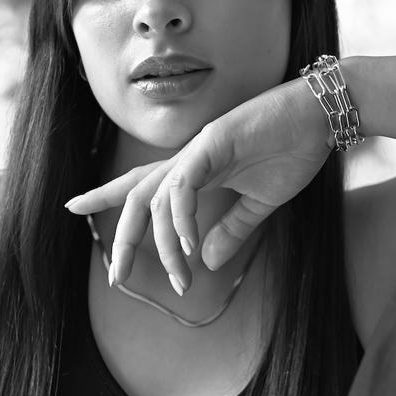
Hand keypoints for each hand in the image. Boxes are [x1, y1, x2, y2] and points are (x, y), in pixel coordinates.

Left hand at [66, 76, 331, 290]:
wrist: (322, 116)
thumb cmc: (294, 149)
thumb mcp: (261, 201)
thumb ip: (232, 228)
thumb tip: (206, 261)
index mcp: (198, 169)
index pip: (144, 184)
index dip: (107, 194)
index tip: (74, 207)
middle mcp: (190, 158)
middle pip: (139, 195)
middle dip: (124, 236)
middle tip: (116, 277)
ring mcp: (200, 149)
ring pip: (159, 198)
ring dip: (165, 244)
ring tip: (181, 280)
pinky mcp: (214, 142)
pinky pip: (184, 185)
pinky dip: (182, 218)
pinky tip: (191, 246)